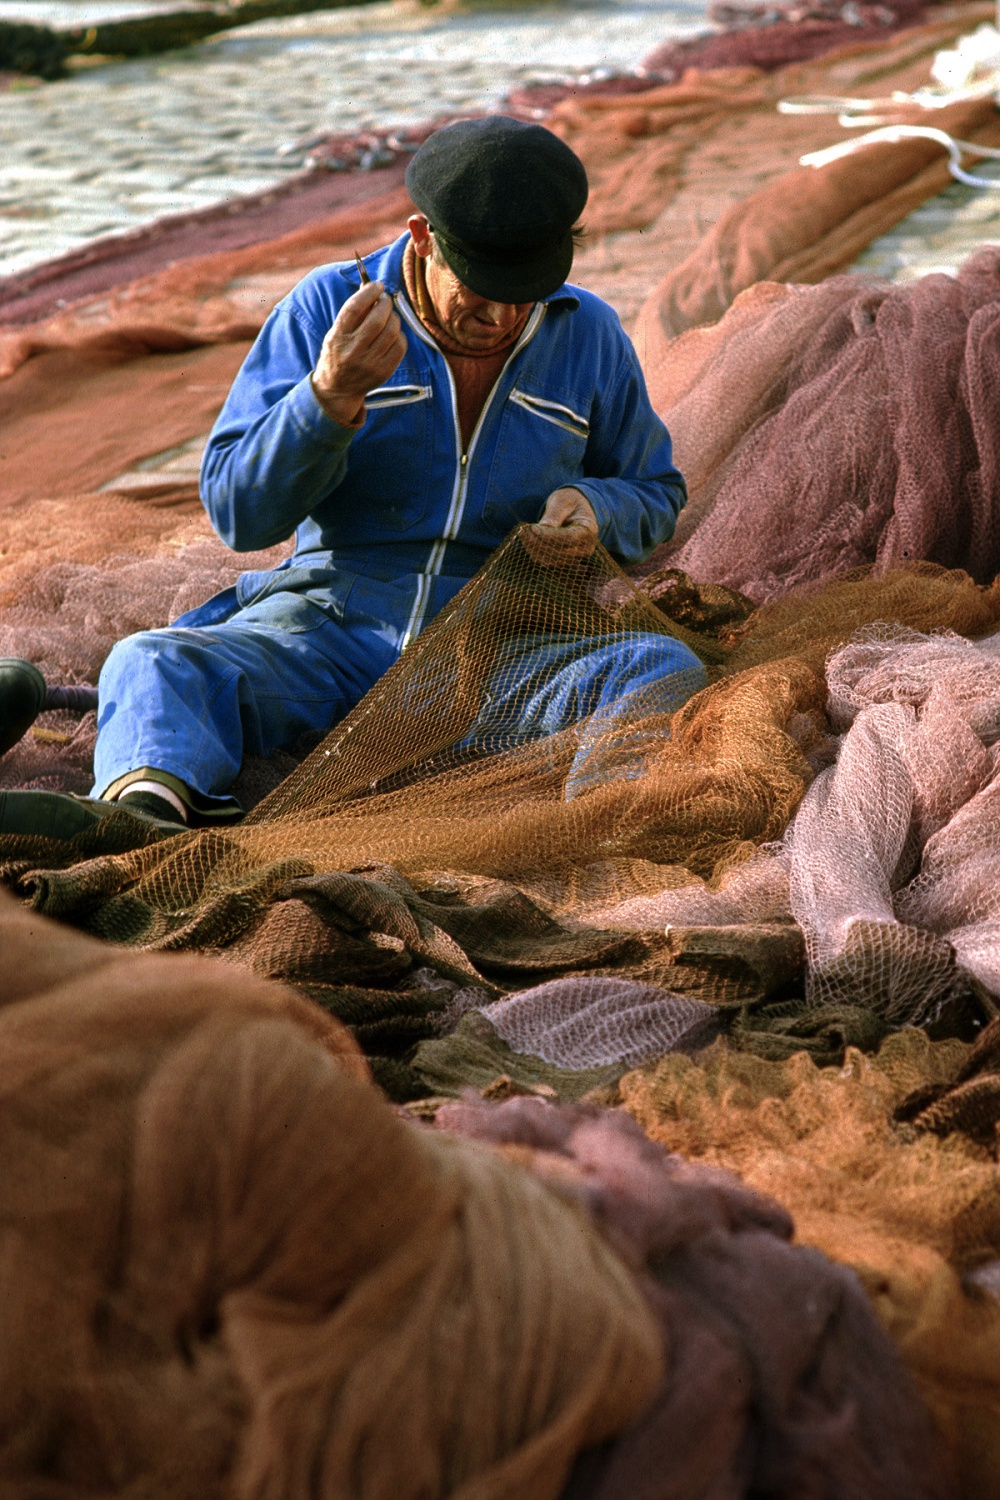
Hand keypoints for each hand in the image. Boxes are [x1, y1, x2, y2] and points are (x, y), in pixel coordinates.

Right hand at [311, 280, 406, 426]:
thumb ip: (353, 312)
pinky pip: (400, 346)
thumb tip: (372, 287)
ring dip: (394, 318)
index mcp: (337, 337)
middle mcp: (352, 351)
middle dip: (385, 303)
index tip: (377, 285)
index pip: (354, 308)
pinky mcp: (383, 372)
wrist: (337, 389)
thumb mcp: (336, 332)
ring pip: (392, 331)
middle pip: (377, 319)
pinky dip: (400, 335)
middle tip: (386, 299)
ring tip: (389, 317)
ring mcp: (369, 364)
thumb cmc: (338, 353)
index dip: (369, 292)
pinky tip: (393, 334)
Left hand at [523, 487, 598, 564]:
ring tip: (523, 532)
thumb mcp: (562, 501)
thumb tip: (543, 528)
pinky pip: (546, 561)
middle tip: (524, 530)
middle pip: (559, 552)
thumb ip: (554, 514)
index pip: (569, 538)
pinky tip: (526, 539)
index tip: (533, 528)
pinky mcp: (564, 561)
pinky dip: (534, 551)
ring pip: (551, 559)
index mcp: (589, 530)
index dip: (550, 535)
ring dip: (534, 548)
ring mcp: (575, 557)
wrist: (575, 510)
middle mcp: (585, 547)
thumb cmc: (569, 502)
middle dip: (539, 542)